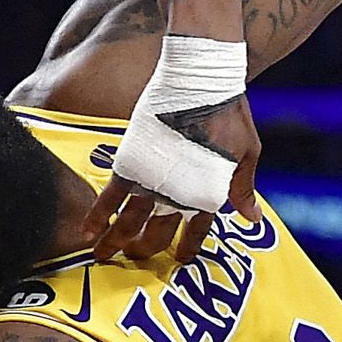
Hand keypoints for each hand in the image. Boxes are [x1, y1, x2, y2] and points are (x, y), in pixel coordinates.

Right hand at [87, 95, 261, 264]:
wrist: (202, 81)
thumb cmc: (230, 114)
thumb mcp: (246, 153)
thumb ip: (242, 188)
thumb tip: (253, 219)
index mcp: (207, 194)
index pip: (196, 232)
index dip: (187, 248)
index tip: (180, 260)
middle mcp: (177, 196)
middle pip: (156, 234)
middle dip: (144, 250)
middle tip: (133, 259)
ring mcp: (152, 181)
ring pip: (128, 223)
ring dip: (115, 243)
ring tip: (101, 256)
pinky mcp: (130, 164)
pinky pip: (109, 197)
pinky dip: (96, 216)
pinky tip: (87, 232)